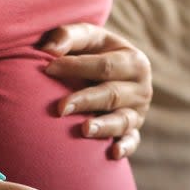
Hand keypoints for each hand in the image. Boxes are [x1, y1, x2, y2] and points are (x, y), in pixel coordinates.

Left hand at [40, 23, 152, 159]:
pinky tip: (113, 153)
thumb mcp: (87, 39)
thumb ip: (68, 36)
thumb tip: (48, 51)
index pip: (104, 65)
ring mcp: (138, 112)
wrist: (110, 75)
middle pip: (112, 94)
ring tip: (85, 129)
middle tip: (60, 108)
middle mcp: (141, 87)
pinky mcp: (134, 132)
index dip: (76, 67)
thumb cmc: (92, 53)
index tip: (47, 69)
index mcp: (133, 60)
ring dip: (104, 126)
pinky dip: (125, 147)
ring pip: (122, 120)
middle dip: (86, 100)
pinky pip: (131, 142)